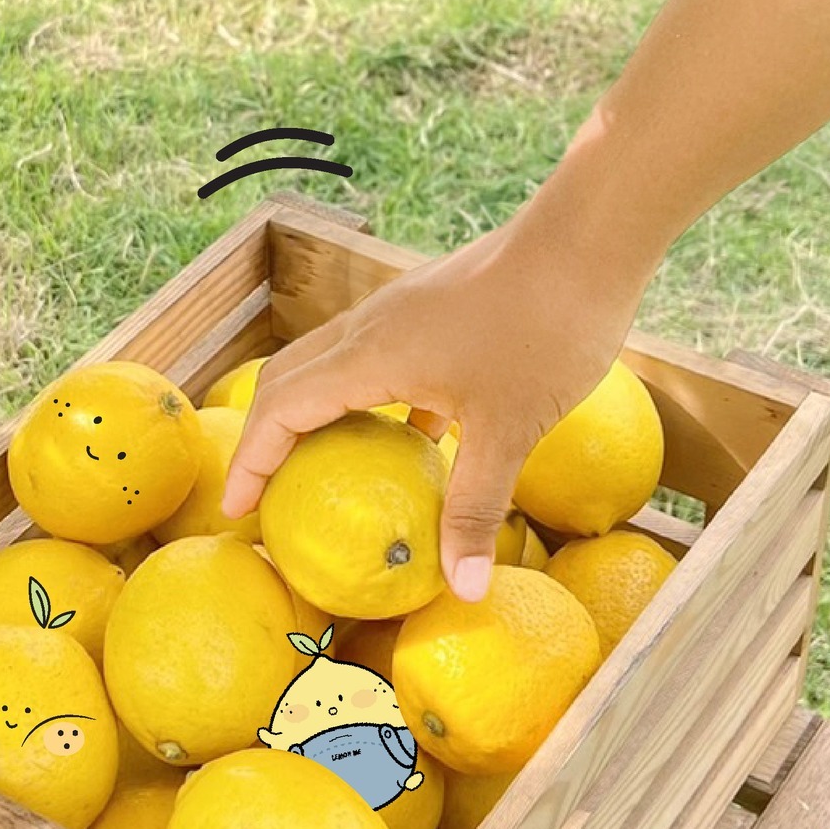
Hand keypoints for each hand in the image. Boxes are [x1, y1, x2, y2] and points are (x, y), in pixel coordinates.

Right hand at [222, 213, 647, 599]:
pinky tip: (405, 441)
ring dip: (309, 416)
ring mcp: (399, 315)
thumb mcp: (510, 429)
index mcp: (368, 355)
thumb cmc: (547, 327)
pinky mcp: (430, 311)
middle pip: (285, 381)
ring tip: (318, 471)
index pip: (279, 409)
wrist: (591, 237)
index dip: (251, 462)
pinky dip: (365, 402)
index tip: (238, 510)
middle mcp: (368, 330)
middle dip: (263, 438)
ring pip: (326, 365)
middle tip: (263, 495)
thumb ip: (475, 509)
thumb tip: (463, 591)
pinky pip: (373, 360)